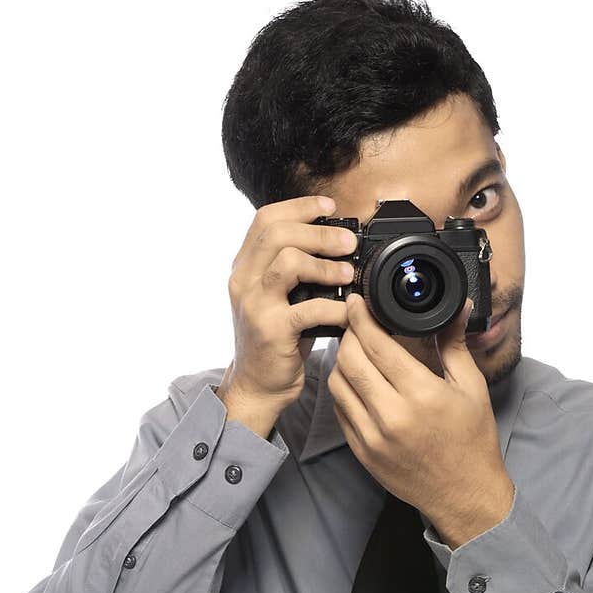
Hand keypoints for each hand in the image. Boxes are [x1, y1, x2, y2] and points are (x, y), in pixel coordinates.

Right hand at [219, 193, 357, 414]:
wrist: (257, 385)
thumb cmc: (276, 341)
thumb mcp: (279, 297)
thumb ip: (294, 270)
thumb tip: (335, 243)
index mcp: (245, 267)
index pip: (265, 219)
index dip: (299, 207)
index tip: (330, 207)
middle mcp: (243, 281)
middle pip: (278, 234)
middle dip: (319, 232)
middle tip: (348, 242)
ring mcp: (254, 305)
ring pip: (288, 262)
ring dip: (325, 263)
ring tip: (348, 272)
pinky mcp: (271, 331)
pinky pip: (308, 308)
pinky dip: (334, 306)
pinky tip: (348, 310)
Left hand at [327, 293, 514, 546]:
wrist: (464, 495)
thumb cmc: (472, 442)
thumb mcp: (472, 388)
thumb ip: (454, 345)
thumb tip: (457, 307)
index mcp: (421, 394)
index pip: (376, 345)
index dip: (361, 318)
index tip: (358, 303)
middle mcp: (391, 415)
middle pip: (349, 360)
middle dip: (348, 335)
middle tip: (356, 324)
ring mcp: (372, 437)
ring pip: (337, 385)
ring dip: (342, 362)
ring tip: (356, 352)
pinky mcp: (362, 453)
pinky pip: (340, 411)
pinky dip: (343, 391)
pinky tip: (357, 382)